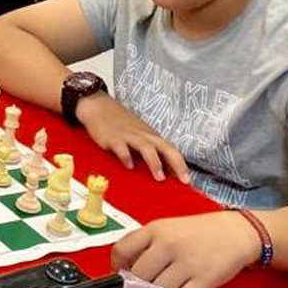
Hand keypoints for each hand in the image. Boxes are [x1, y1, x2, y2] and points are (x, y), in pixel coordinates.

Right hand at [76, 93, 190, 181]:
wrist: (99, 107)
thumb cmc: (120, 124)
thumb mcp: (139, 135)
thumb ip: (150, 150)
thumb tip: (163, 170)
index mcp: (151, 136)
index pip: (171, 150)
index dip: (181, 165)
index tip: (188, 180)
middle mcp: (144, 135)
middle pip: (165, 148)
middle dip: (176, 164)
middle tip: (184, 180)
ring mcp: (129, 136)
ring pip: (146, 147)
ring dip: (155, 162)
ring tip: (159, 178)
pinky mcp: (113, 138)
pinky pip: (122, 148)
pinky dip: (126, 157)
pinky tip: (129, 166)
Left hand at [113, 211, 260, 287]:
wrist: (236, 231)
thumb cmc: (201, 231)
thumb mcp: (168, 227)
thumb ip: (147, 243)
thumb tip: (128, 266)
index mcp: (155, 229)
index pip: (122, 249)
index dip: (116, 266)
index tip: (119, 274)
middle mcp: (167, 245)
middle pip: (138, 274)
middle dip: (136, 285)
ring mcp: (185, 263)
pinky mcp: (202, 279)